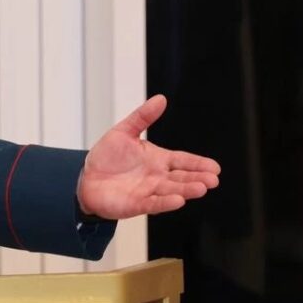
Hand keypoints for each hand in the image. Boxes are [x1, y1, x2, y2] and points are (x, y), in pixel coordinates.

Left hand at [76, 94, 219, 219]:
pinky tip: (178, 201)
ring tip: (201, 188)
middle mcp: (157, 177)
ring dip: (186, 190)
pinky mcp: (136, 204)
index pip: (183, 160)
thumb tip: (160, 99)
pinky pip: (152, 203)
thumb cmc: (107, 157)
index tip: (215, 167)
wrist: (87, 178)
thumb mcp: (124, 131)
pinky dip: (164, 203)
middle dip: (197, 178)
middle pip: (181, 177)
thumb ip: (142, 117)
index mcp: (158, 159)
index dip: (198, 163)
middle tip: (213, 180)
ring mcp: (148, 191)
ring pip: (171, 191)